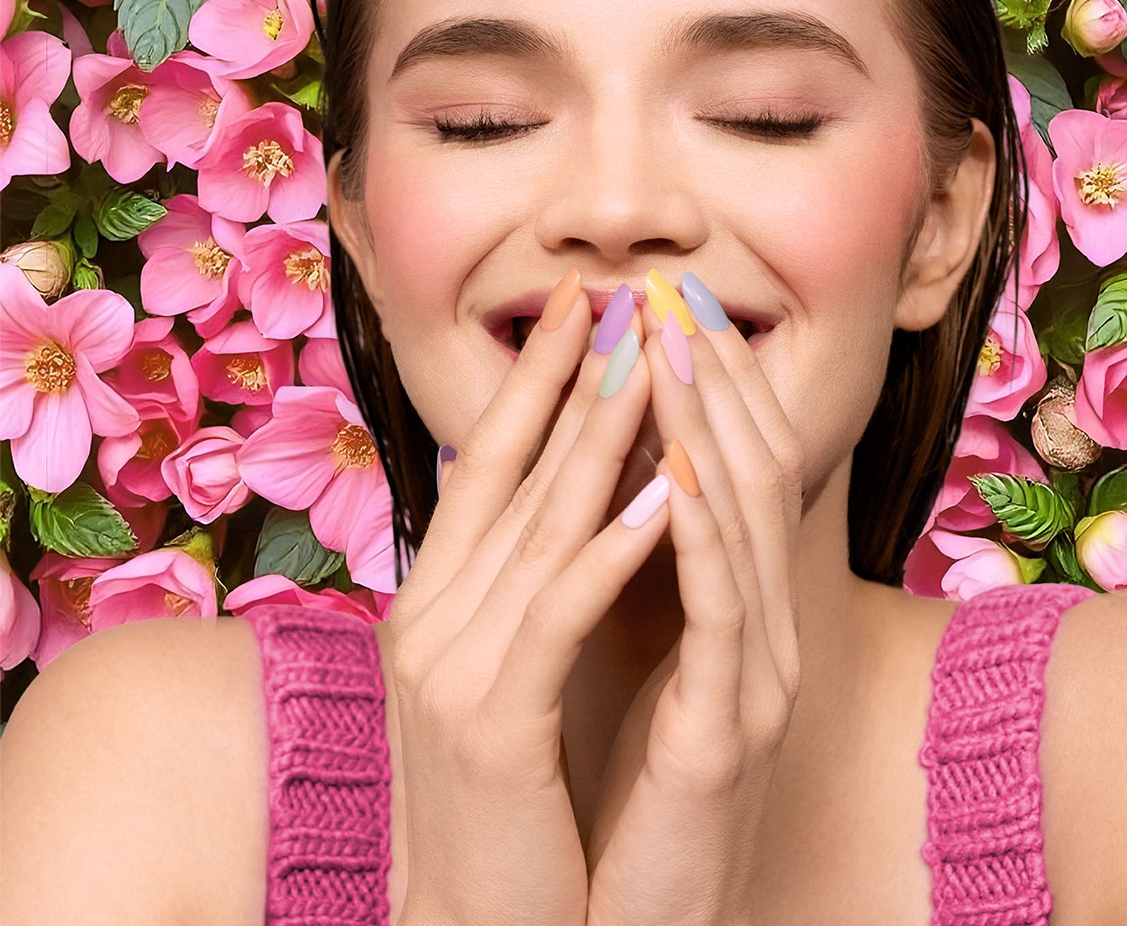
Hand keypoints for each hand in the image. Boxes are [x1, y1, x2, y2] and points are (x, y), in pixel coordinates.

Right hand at [387, 271, 670, 925]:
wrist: (471, 925)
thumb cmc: (501, 796)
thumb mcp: (504, 668)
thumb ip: (526, 582)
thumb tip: (575, 494)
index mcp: (433, 599)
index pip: (490, 465)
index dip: (535, 380)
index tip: (580, 307)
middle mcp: (428, 616)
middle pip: (513, 474)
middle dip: (570, 380)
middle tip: (617, 298)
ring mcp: (449, 666)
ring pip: (539, 524)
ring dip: (601, 436)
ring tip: (647, 361)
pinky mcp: (490, 720)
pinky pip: (560, 610)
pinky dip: (614, 546)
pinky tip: (664, 491)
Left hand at [584, 285, 804, 925]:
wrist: (615, 924)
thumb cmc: (609, 784)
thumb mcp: (623, 655)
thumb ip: (628, 569)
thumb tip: (594, 468)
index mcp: (732, 611)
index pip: (729, 467)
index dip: (707, 380)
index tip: (666, 301)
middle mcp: (760, 632)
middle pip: (750, 475)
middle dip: (713, 379)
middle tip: (676, 292)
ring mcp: (754, 683)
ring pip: (747, 530)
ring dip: (712, 431)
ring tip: (677, 348)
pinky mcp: (728, 739)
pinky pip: (722, 620)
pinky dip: (703, 539)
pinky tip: (682, 474)